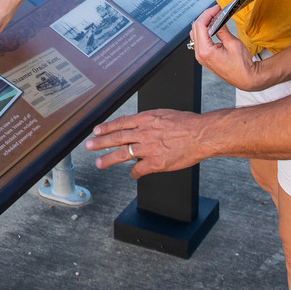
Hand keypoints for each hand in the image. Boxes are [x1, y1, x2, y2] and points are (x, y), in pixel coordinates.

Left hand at [83, 109, 206, 177]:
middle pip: (116, 138)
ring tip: (99, 162)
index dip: (107, 127)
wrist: (201, 134)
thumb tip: (140, 126)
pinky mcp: (156, 163)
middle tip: (88, 145)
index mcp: (146, 119)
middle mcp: (144, 133)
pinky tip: (132, 174)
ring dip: (108, 159)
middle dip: (100, 142)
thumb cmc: (187, 124)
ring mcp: (148, 148)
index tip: (96, 130)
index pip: (121, 123)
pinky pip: (138, 170)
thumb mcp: (164, 115)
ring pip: (122, 154)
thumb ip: (150, 122)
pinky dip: (134, 173)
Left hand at [190, 6, 268, 91]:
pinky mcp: (204, 58)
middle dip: (205, 17)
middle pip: (195, 29)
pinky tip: (213, 27)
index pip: (200, 26)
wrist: (246, 79)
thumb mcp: (233, 43)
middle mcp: (200, 55)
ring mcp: (201, 57)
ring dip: (203, 24)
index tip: (216, 8)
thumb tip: (218, 18)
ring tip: (215, 17)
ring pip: (195, 34)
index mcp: (205, 51)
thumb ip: (222, 29)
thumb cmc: (242, 65)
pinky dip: (204, 32)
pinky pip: (199, 41)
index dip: (207, 14)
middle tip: (216, 11)